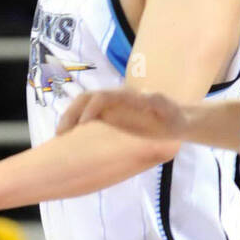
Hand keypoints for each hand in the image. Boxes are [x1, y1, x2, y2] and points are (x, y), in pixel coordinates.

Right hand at [57, 87, 187, 138]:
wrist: (179, 120)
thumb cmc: (172, 114)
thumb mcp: (166, 107)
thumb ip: (155, 102)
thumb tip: (143, 98)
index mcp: (123, 96)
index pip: (99, 97)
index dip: (88, 108)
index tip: (81, 125)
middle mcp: (113, 100)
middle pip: (84, 99)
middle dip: (70, 113)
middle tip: (61, 134)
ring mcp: (110, 109)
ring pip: (83, 108)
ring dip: (69, 120)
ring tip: (60, 138)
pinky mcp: (110, 120)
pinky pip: (89, 120)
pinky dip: (77, 128)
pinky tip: (71, 143)